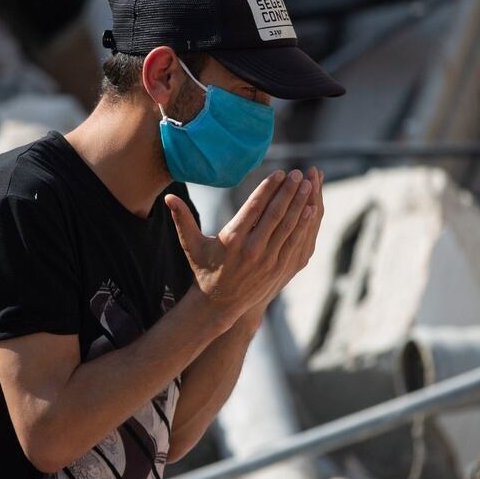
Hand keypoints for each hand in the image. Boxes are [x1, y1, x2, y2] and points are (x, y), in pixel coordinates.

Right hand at [165, 168, 324, 327]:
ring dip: (300, 204)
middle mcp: (252, 249)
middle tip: (298, 174)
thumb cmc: (204, 269)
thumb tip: (167, 197)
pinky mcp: (278, 268)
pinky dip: (304, 225)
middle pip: (275, 215)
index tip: (279, 173)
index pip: (254, 208)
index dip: (268, 189)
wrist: (218, 305)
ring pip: (288, 227)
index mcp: (232, 239)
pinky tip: (312, 209)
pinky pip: (294, 242)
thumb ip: (182, 219)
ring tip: (308, 185)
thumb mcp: (190, 245)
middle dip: (288, 192)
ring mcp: (267, 260)